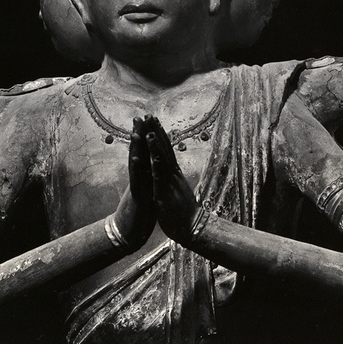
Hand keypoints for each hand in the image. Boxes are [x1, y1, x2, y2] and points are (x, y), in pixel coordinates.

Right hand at [111, 117, 155, 251]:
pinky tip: (135, 157)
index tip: (149, 119)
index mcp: (143, 173)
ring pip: (135, 163)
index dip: (147, 135)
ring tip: (135, 131)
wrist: (130, 231)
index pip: (145, 150)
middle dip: (139, 134)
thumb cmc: (139, 210)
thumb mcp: (145, 188)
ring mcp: (136, 185)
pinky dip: (136, 169)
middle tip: (139, 116)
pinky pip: (136, 181)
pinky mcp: (136, 196)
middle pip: (138, 151)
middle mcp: (138, 176)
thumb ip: (145, 174)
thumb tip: (147, 162)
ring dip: (135, 148)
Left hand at [145, 116, 199, 245]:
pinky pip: (159, 181)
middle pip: (165, 149)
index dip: (160, 134)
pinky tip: (151, 159)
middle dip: (157, 132)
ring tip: (149, 132)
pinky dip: (155, 169)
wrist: (193, 227)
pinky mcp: (165, 195)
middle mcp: (173, 174)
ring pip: (162, 162)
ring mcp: (169, 183)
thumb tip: (171, 167)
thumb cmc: (184, 210)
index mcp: (174, 173)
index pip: (167, 149)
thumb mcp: (177, 188)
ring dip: (156, 147)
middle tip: (150, 116)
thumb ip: (173, 177)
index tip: (154, 120)